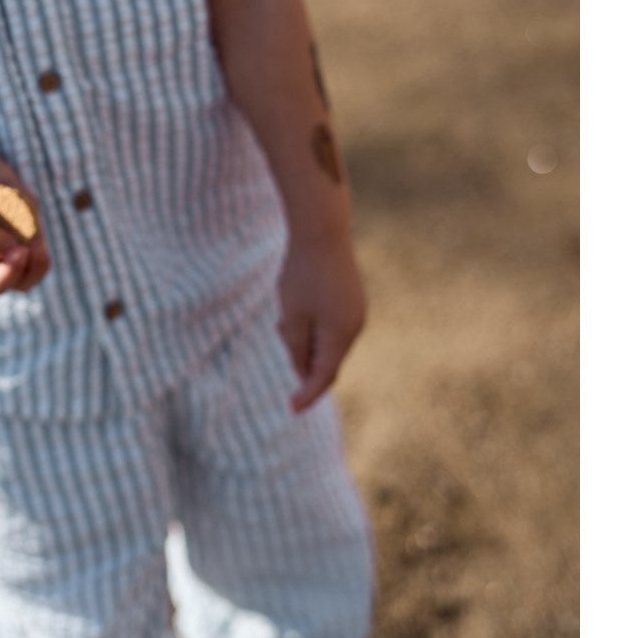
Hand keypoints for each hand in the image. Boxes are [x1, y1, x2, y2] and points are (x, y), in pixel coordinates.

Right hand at [0, 147, 51, 295]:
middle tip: (37, 246)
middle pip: (24, 279)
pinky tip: (4, 190)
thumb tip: (18, 251)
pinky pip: (37, 221)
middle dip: (35, 265)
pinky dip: (29, 208)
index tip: (19, 251)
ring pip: (36, 252)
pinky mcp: (23, 218)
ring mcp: (10, 238)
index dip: (10, 275)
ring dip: (34, 233)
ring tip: (13, 205)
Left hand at [277, 230, 365, 412]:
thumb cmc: (303, 273)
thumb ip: (296, 348)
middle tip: (280, 331)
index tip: (292, 409)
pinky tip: (298, 305)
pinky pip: (333, 323)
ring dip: (307, 339)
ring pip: (329, 340)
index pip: (324, 376)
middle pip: (328, 358)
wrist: (322, 228)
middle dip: (303, 359)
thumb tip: (304, 372)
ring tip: (285, 316)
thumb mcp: (292, 315)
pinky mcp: (353, 297)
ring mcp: (357, 310)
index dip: (307, 394)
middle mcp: (355, 326)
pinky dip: (315, 325)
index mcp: (341, 335)